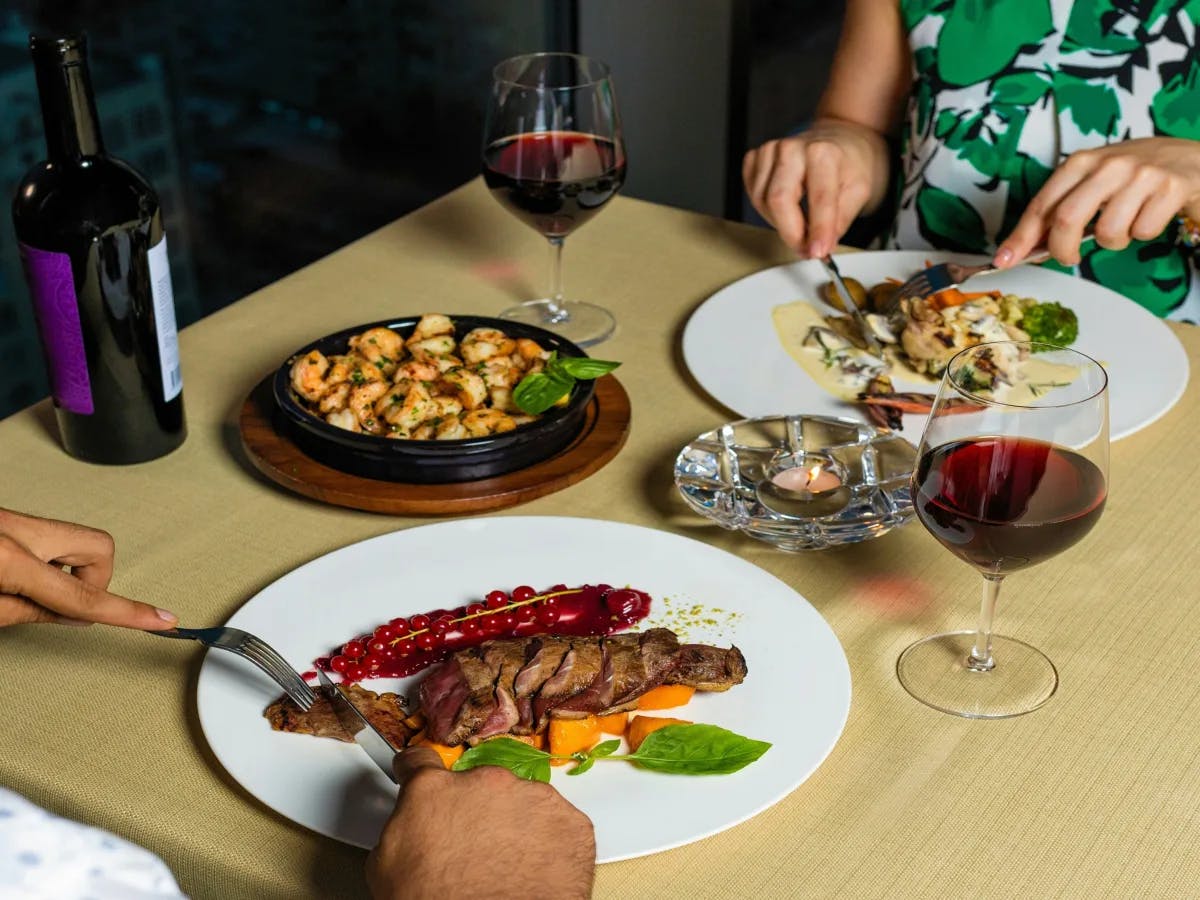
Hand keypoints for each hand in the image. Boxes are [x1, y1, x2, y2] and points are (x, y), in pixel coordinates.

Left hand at [0, 508, 176, 629]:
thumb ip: (31, 613)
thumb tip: (72, 615)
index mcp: (7, 559)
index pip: (83, 595)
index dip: (127, 612)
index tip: (160, 619)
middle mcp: (15, 530)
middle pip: (98, 548)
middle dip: (94, 578)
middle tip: (62, 602)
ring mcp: (11, 518)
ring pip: (76, 538)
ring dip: (67, 568)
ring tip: (31, 588)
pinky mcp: (5, 516)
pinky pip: (47, 535)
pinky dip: (43, 559)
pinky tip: (18, 574)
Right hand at [366, 746, 595, 899]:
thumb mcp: (389, 868)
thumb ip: (402, 829)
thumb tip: (408, 830)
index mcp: (434, 792)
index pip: (421, 763)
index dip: (418, 771)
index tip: (420, 771)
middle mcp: (486, 783)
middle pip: (479, 787)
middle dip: (476, 813)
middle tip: (473, 852)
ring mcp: (532, 799)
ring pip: (521, 804)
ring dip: (514, 827)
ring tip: (505, 869)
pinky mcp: (569, 822)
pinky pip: (556, 825)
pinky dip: (548, 845)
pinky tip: (532, 872)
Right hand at [742, 118, 890, 258]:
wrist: (838, 140)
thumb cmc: (848, 163)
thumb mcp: (859, 191)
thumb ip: (840, 221)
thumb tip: (821, 246)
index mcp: (822, 152)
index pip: (818, 198)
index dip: (818, 230)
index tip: (818, 252)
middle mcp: (791, 148)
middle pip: (779, 201)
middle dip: (792, 233)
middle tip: (806, 249)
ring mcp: (769, 151)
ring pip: (761, 202)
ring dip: (780, 223)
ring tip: (801, 224)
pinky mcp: (754, 158)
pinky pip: (751, 194)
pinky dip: (767, 210)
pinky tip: (785, 208)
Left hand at [996, 137, 1199, 267]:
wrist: (1194, 159)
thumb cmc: (1136, 176)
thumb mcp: (1095, 183)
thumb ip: (1063, 209)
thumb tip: (1027, 247)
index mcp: (1082, 162)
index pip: (1042, 204)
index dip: (1021, 236)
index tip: (1004, 260)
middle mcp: (1109, 164)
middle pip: (1067, 219)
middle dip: (1062, 250)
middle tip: (1068, 258)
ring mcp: (1141, 174)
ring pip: (1108, 232)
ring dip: (1113, 241)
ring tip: (1124, 224)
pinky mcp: (1171, 187)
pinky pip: (1143, 232)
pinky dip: (1143, 233)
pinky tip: (1150, 214)